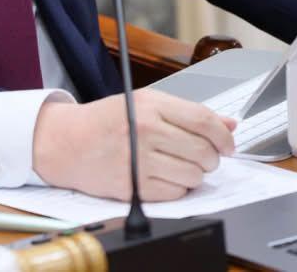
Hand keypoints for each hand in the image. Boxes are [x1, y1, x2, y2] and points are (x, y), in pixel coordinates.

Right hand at [32, 88, 235, 200]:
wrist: (67, 142)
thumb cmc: (107, 121)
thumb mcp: (146, 104)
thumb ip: (189, 114)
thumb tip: (229, 125)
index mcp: (151, 105)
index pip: (203, 120)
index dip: (223, 136)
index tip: (229, 145)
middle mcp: (145, 130)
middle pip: (202, 150)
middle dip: (211, 158)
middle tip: (204, 157)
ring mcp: (138, 160)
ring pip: (193, 175)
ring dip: (195, 174)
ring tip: (182, 166)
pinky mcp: (132, 186)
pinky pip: (175, 193)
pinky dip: (178, 188)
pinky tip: (167, 177)